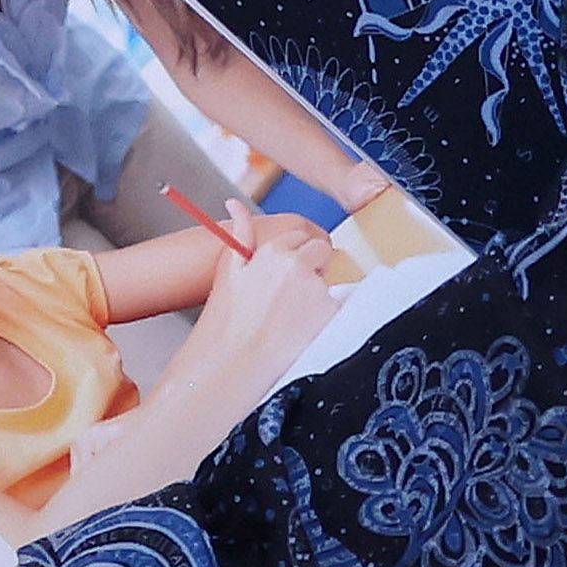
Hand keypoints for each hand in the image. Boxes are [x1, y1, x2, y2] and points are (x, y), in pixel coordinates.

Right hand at [183, 220, 343, 375]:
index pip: (302, 237)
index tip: (286, 272)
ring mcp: (319, 291)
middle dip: (314, 266)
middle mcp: (300, 266)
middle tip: (291, 294)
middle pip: (322, 252)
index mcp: (274, 250)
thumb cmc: (227, 319)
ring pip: (330, 281)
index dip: (295, 254)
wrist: (235, 362)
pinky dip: (327, 317)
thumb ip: (240, 233)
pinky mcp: (331, 316)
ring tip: (292, 318)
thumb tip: (236, 204)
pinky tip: (303, 330)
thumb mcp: (229, 269)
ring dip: (319, 293)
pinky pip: (338, 307)